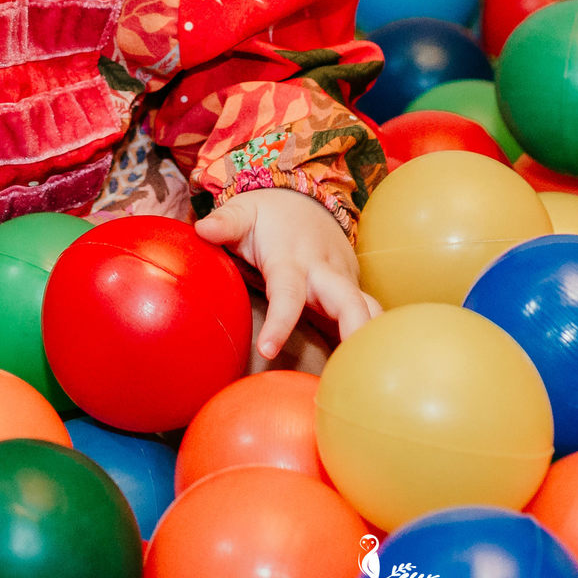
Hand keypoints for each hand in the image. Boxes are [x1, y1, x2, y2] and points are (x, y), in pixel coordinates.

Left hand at [194, 187, 381, 360]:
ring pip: (370, 309)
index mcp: (291, 259)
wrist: (304, 199)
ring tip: (369, 378)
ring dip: (374, 339)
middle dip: (356, 330)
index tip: (267, 350)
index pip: (288, 293)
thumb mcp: (243, 211)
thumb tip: (203, 230)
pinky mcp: (354, 289)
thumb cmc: (267, 215)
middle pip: (348, 302)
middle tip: (356, 369)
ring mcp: (344, 281)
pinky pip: (371, 316)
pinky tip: (370, 371)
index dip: (281, 322)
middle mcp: (324, 272)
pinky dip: (375, 340)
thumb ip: (224, 222)